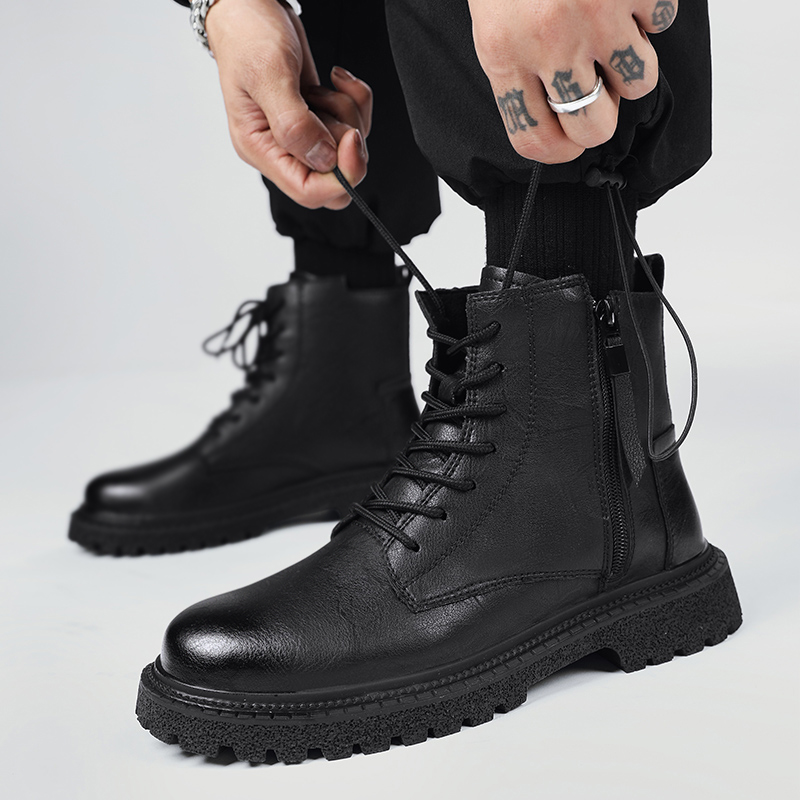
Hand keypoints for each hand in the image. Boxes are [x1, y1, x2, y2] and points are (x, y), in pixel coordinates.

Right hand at [206, 0, 372, 208]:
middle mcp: (281, 148)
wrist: (249, 4)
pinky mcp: (318, 117)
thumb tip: (324, 159)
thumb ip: (295, 125)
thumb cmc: (247, 35)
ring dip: (347, 114)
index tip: (350, 142)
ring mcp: (301, 134)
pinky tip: (335, 80)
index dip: (337, 177)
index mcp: (260, 148)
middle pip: (333, 179)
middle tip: (337, 111)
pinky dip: (354, 100)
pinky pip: (352, 123)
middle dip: (348, 148)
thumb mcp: (269, 76)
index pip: (307, 191)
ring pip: (347, 150)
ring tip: (323, 88)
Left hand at [468, 0, 677, 163]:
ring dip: (631, 67)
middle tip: (597, 93)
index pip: (535, 140)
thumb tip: (555, 117)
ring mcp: (598, 15)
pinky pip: (661, 23)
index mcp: (505, 56)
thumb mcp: (493, 20)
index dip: (557, 153)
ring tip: (614, 39)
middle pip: (595, 127)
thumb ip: (516, 69)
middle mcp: (552, 44)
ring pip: (640, 84)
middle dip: (601, 118)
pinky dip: (650, 13)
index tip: (567, 146)